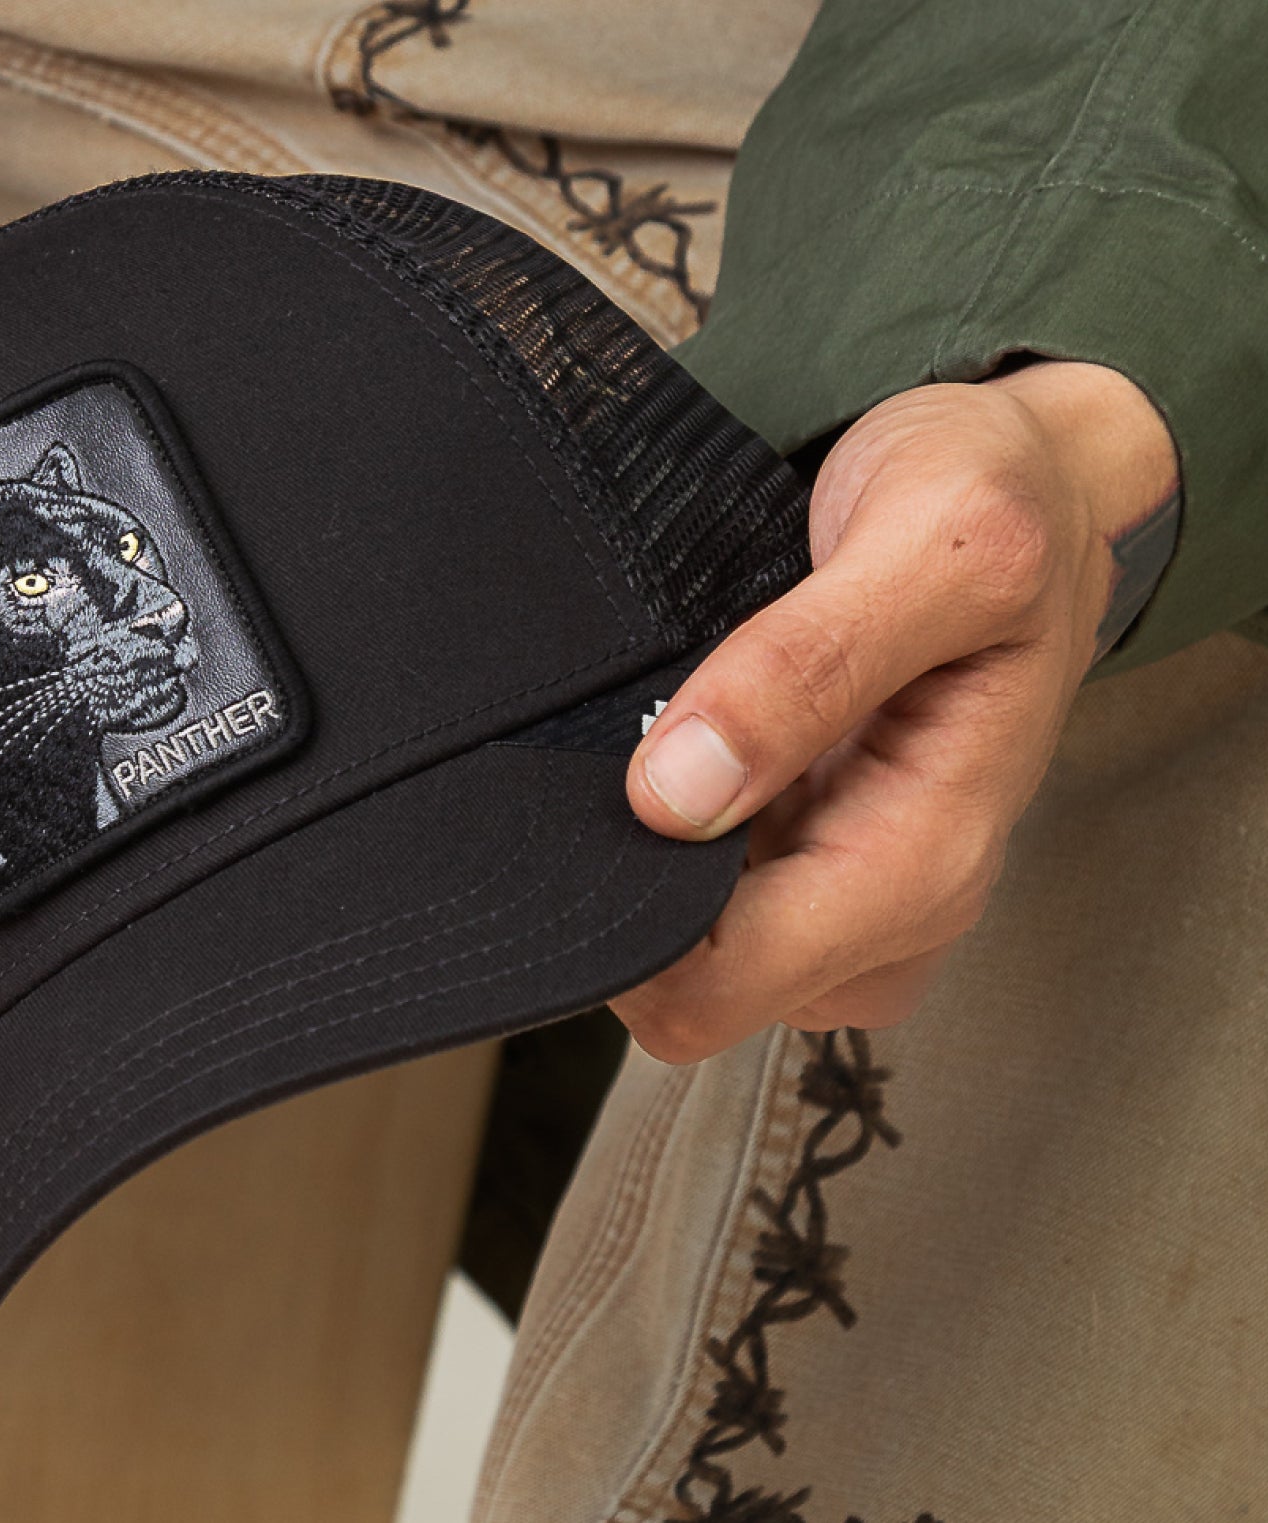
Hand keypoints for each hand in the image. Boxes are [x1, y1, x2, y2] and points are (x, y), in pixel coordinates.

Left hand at [613, 361, 1177, 1062]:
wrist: (1034, 474)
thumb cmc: (993, 501)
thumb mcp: (933, 543)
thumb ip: (807, 664)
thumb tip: (678, 793)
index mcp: (925, 858)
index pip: (717, 991)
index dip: (627, 933)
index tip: (590, 818)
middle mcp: (893, 906)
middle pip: (689, 991)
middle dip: (628, 899)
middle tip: (612, 762)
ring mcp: (853, 894)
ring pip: (688, 954)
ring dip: (646, 867)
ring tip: (658, 741)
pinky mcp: (818, 861)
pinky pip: (706, 902)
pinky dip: (664, 841)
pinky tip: (677, 752)